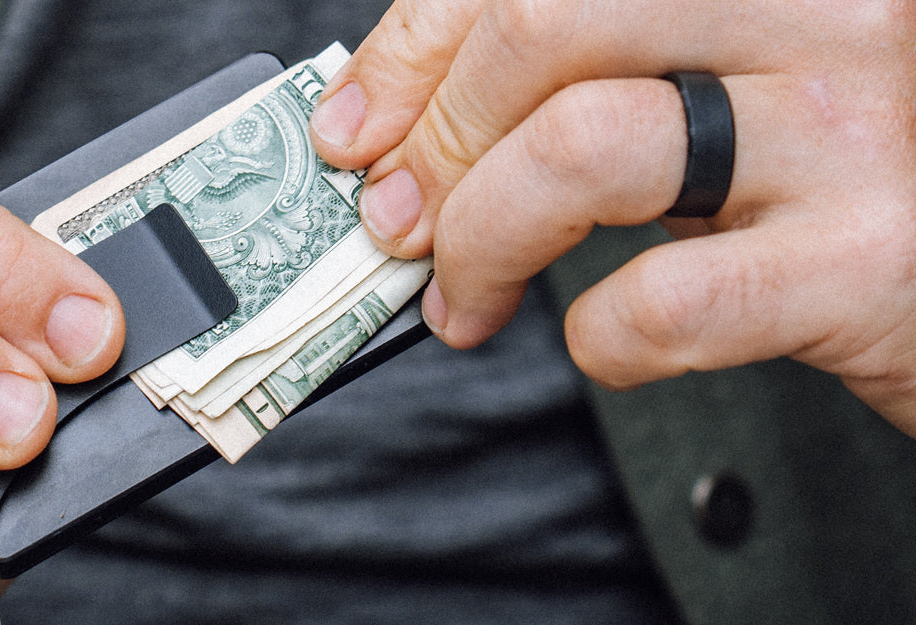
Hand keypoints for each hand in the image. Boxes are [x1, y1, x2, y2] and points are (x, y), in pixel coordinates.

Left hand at [310, 0, 915, 430]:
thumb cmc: (847, 179)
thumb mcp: (730, 85)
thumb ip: (598, 75)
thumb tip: (408, 125)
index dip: (413, 46)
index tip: (352, 125)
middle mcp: (820, 9)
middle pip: (542, 26)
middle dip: (431, 137)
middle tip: (395, 219)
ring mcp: (851, 128)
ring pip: (581, 146)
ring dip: (478, 236)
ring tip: (464, 295)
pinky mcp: (868, 260)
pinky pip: (664, 300)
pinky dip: (597, 340)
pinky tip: (606, 343)